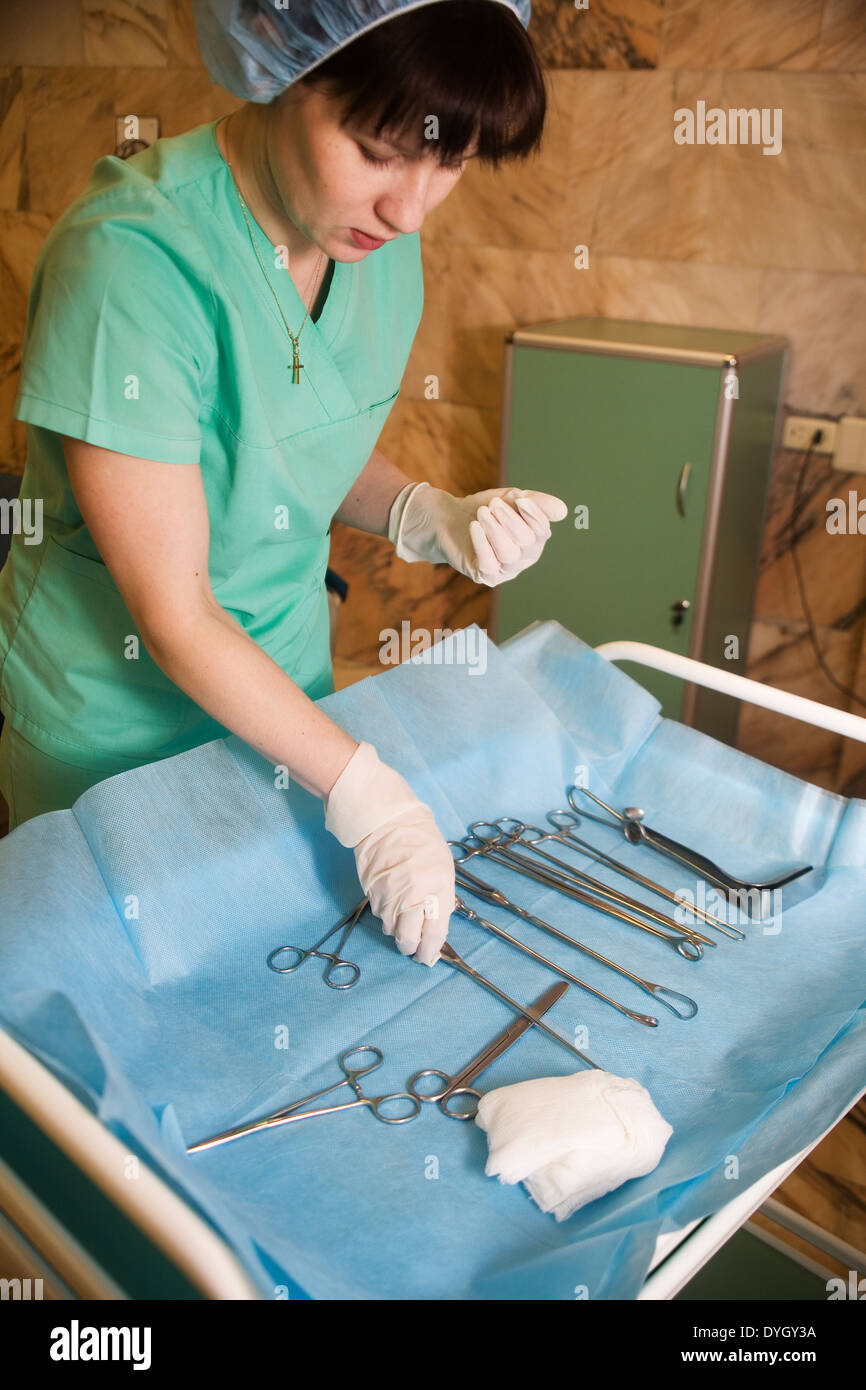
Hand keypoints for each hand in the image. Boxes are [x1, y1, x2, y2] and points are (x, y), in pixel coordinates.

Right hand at [324, 742, 454, 965]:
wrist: (387, 821)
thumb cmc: (421, 842)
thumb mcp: (443, 869)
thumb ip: (441, 899)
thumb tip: (436, 925)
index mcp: (436, 890)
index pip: (434, 933)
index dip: (430, 951)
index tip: (428, 957)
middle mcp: (411, 897)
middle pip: (407, 940)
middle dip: (411, 947)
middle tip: (414, 945)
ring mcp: (388, 896)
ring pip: (390, 929)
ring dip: (397, 929)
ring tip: (403, 915)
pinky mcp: (371, 893)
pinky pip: (379, 914)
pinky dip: (386, 914)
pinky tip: (392, 901)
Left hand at [387, 482, 567, 585]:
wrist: (451, 518)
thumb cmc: (487, 508)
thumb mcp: (512, 499)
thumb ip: (536, 502)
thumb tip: (563, 511)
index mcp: (535, 539)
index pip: (542, 531)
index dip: (534, 516)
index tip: (520, 499)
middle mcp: (524, 557)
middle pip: (526, 542)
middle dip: (510, 520)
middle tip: (493, 505)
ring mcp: (505, 569)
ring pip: (509, 554)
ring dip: (496, 531)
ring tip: (482, 513)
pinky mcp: (485, 575)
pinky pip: (489, 564)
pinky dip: (482, 544)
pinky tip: (475, 527)